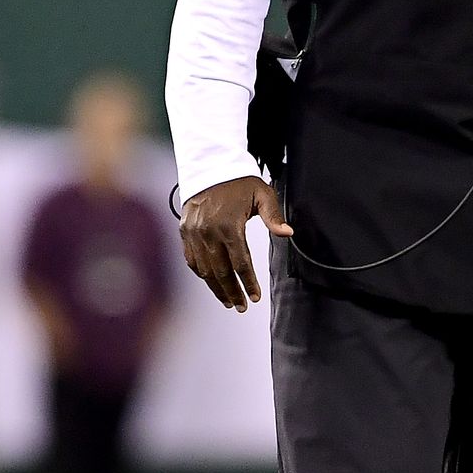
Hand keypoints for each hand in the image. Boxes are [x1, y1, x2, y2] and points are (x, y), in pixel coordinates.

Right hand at [179, 175, 291, 312]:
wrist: (210, 167)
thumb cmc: (240, 181)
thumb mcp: (263, 194)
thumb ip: (274, 216)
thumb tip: (288, 234)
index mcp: (229, 225)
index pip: (240, 263)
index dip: (248, 282)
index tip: (255, 297)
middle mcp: (208, 232)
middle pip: (220, 271)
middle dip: (232, 292)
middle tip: (242, 306)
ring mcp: (193, 233)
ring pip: (204, 269)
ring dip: (216, 287)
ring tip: (229, 301)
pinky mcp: (184, 232)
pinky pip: (191, 259)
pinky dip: (201, 273)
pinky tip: (212, 282)